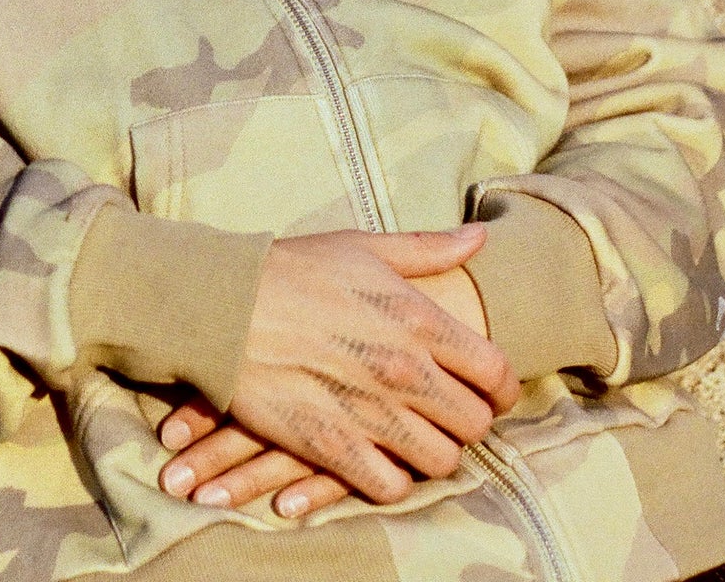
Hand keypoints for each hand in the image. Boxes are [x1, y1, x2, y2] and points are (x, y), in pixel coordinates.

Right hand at [160, 225, 518, 511]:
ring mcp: (369, 411)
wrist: (223, 306)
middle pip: (475, 423)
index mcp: (417, 318)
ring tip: (415, 437)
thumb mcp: (362, 246)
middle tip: (446, 414)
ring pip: (441, 461)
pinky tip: (378, 457)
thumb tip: (480, 237)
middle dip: (468, 420)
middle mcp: (403, 369)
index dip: (501, 387)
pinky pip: (391, 487)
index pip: (495, 371)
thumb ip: (427, 249)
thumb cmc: (293, 269)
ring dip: (432, 453)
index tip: (490, 390)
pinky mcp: (332, 445)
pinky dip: (391, 478)